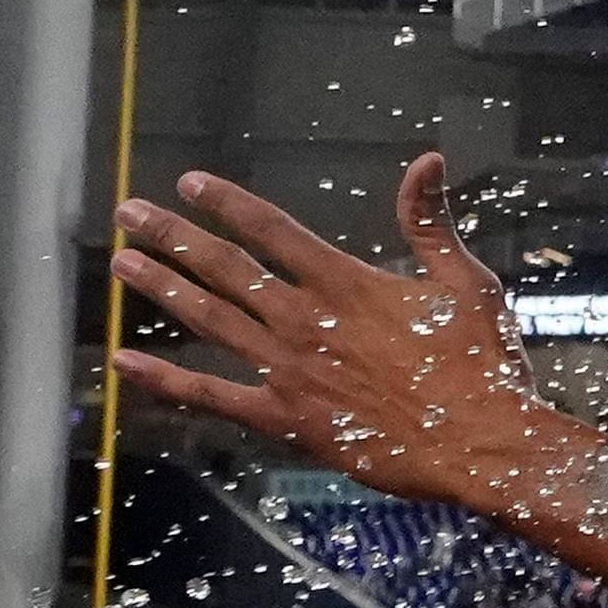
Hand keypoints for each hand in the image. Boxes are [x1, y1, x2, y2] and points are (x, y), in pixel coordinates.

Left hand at [109, 155, 605, 521]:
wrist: (484, 445)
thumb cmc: (483, 368)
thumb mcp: (468, 283)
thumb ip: (431, 223)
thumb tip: (426, 162)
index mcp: (347, 284)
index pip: (271, 229)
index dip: (226, 203)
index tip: (189, 183)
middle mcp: (305, 320)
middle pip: (224, 268)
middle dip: (172, 236)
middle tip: (129, 214)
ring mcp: (289, 371)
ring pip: (209, 320)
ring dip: (163, 288)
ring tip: (123, 264)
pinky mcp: (287, 420)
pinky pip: (213, 396)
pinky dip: (165, 380)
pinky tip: (125, 362)